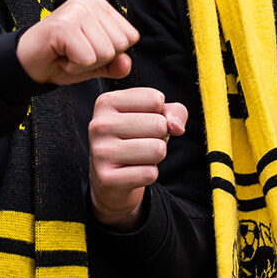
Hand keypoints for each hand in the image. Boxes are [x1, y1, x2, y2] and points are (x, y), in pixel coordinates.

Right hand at [15, 0, 135, 84]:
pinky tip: (59, 56)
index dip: (110, 53)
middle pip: (119, 45)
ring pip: (105, 53)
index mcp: (101, 5)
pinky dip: (73, 67)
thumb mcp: (94, 63)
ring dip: (84, 64)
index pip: (130, 37)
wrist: (24, 63)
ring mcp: (76, 10)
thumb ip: (115, 64)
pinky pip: (87, 59)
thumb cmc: (60, 58)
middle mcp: (90, 1)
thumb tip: (126, 65)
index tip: (85, 48)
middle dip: (97, 59)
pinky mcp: (64, 25)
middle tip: (73, 53)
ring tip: (66, 53)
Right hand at [89, 88, 186, 229]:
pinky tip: (133, 171)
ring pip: (157, 149)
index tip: (144, 121)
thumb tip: (177, 127)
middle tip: (142, 142)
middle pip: (159, 124)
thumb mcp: (157, 115)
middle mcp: (99, 125)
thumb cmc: (137, 137)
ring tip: (139, 156)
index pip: (156, 99)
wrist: (113, 175)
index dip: (160, 114)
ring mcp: (100, 152)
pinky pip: (150, 174)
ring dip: (156, 156)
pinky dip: (149, 175)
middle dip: (160, 136)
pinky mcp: (106, 178)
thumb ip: (175, 111)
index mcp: (107, 102)